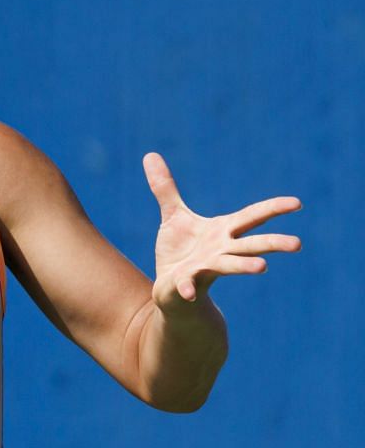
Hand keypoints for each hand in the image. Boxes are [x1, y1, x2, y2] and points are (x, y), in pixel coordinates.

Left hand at [144, 152, 301, 306]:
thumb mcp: (173, 216)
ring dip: (245, 266)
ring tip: (262, 266)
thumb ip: (165, 188)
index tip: (297, 203)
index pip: (252, 217)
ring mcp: (205, 268)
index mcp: (222, 231)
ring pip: (229, 266)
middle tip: (297, 244)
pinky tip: (188, 292)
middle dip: (273, 243)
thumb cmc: (180, 251)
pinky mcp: (184, 284)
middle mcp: (221, 250)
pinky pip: (187, 286)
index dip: (273, 209)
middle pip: (251, 245)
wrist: (169, 290)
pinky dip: (188, 288)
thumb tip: (150, 154)